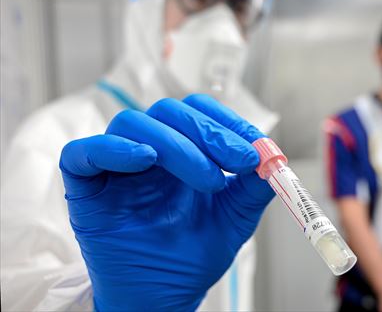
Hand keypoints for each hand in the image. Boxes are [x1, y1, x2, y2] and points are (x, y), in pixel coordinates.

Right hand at [60, 95, 273, 310]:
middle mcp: (148, 152)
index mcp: (181, 151)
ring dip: (175, 144)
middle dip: (208, 132)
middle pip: (168, 112)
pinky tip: (146, 160)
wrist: (163, 296)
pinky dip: (114, 149)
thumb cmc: (192, 256)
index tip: (253, 147)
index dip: (225, 121)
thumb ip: (254, 186)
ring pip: (133, 124)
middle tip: (239, 161)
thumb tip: (274, 156)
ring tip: (207, 179)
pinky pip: (83, 152)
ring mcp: (115, 167)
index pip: (197, 112)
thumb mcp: (234, 217)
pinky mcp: (84, 187)